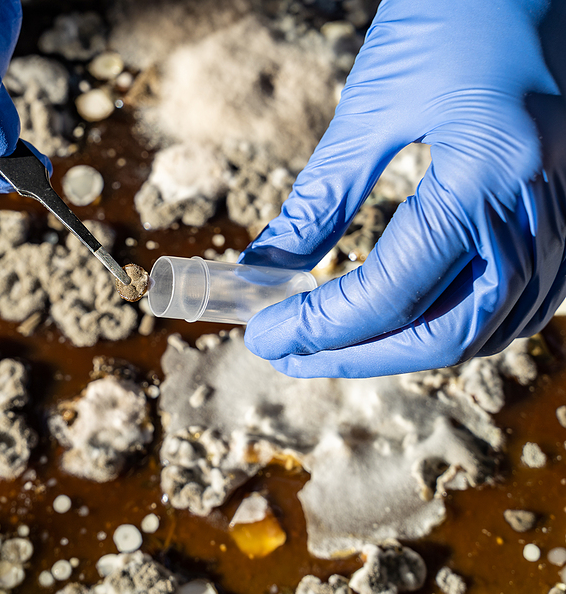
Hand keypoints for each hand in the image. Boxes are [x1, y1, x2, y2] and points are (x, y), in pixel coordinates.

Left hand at [239, 0, 565, 377]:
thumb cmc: (455, 15)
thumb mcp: (375, 104)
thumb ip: (322, 198)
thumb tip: (266, 270)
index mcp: (490, 177)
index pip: (390, 293)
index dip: (319, 326)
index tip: (261, 337)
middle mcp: (540, 211)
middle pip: (447, 332)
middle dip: (359, 354)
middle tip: (288, 354)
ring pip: (488, 328)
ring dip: (406, 348)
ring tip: (335, 341)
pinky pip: (522, 302)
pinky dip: (458, 321)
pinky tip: (408, 318)